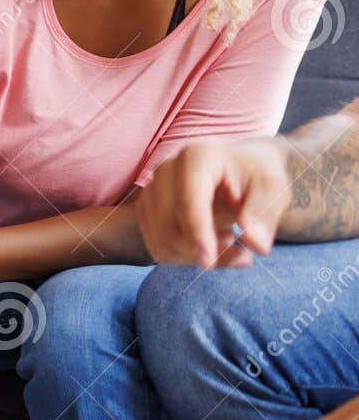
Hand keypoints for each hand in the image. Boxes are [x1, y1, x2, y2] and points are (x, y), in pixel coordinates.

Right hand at [138, 138, 290, 267]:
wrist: (239, 169)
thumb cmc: (255, 176)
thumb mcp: (273, 188)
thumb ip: (265, 213)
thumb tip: (255, 244)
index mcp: (197, 157)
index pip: (188, 200)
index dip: (197, 233)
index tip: (210, 261)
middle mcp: (166, 170)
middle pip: (169, 224)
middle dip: (199, 250)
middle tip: (242, 257)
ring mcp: (151, 190)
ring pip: (161, 238)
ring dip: (194, 256)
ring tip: (230, 247)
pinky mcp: (147, 210)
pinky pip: (157, 245)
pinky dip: (183, 257)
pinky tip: (210, 249)